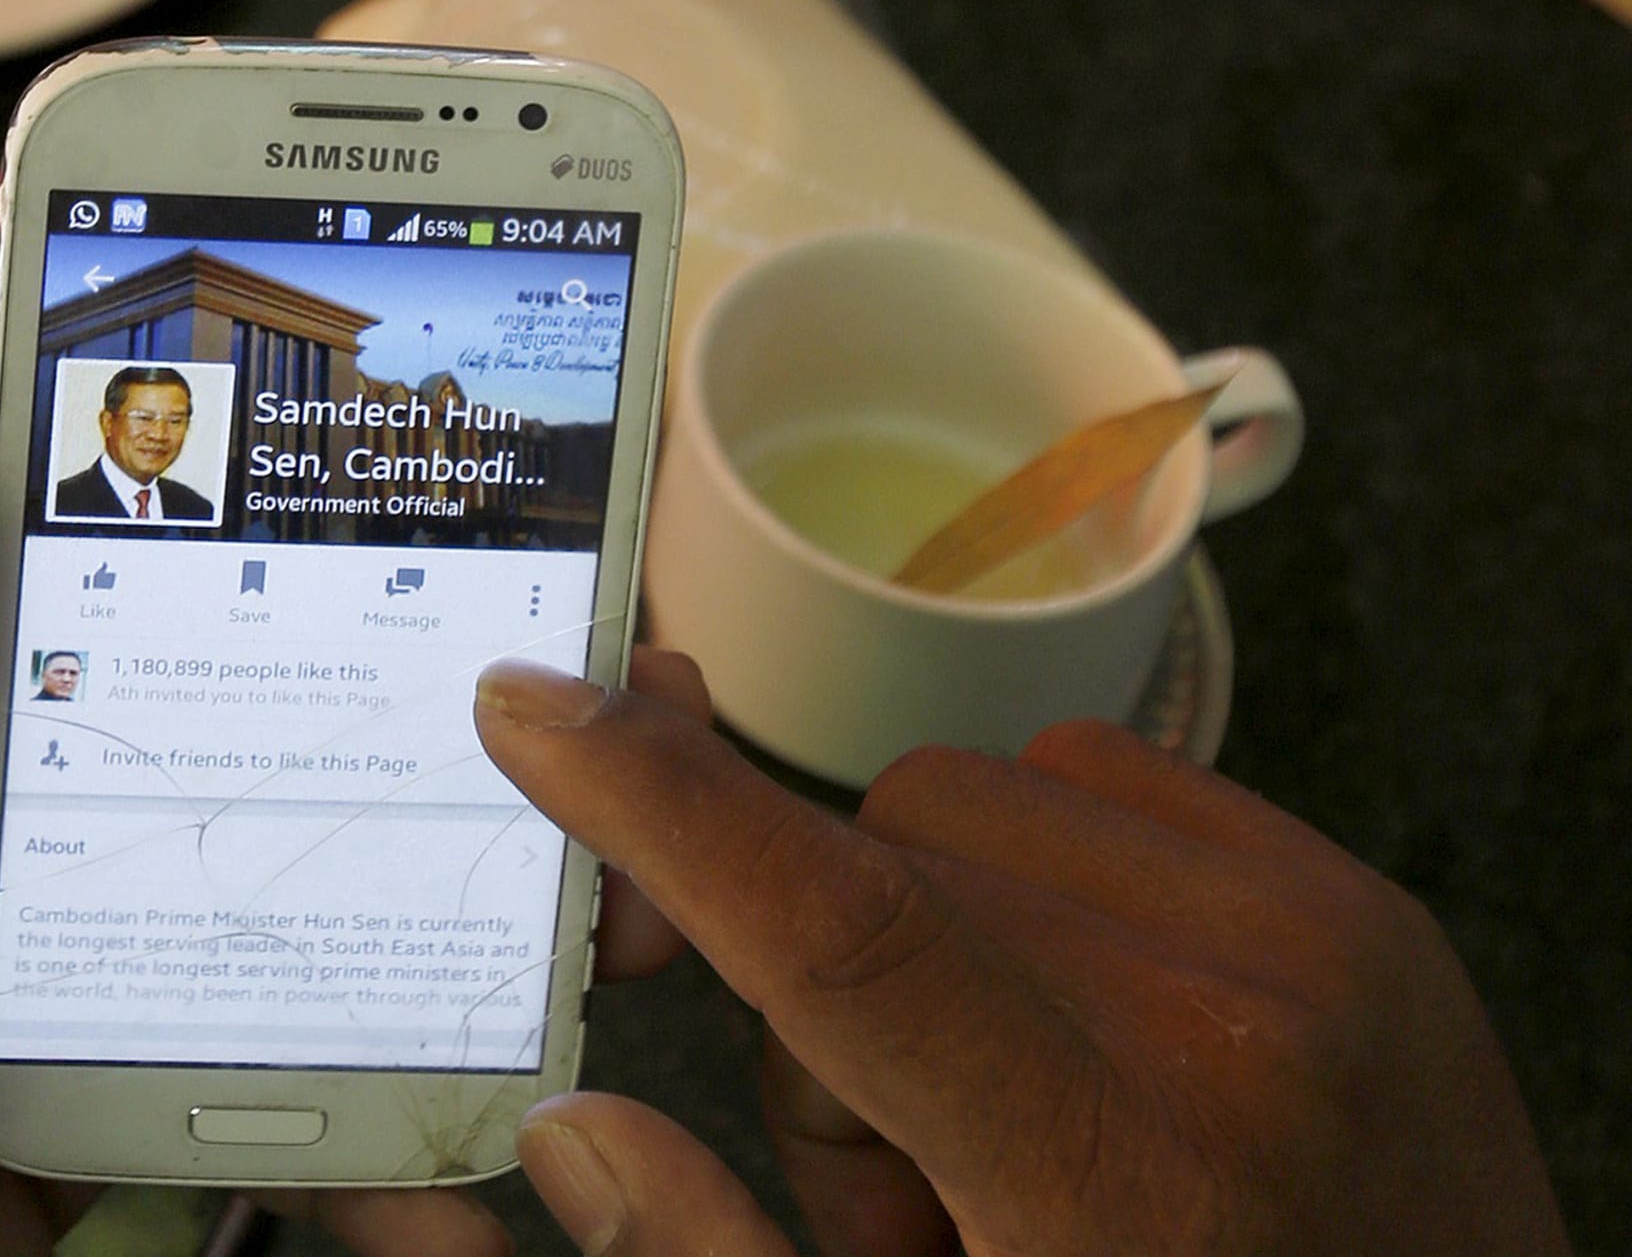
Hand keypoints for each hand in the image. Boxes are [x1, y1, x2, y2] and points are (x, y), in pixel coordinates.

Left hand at [0, 433, 513, 1256]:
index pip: (174, 598)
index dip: (328, 562)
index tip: (484, 545)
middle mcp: (79, 816)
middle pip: (305, 751)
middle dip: (475, 759)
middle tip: (607, 753)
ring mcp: (135, 952)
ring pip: (337, 917)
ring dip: (470, 947)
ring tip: (584, 969)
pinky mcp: (157, 1081)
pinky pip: (299, 1090)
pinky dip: (383, 1147)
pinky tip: (446, 1197)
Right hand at [474, 659, 1571, 1255]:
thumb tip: (577, 1130)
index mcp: (1118, 1183)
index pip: (845, 936)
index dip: (666, 807)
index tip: (537, 706)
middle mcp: (1235, 1027)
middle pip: (885, 856)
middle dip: (825, 986)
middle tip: (908, 1165)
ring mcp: (1317, 941)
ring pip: (972, 796)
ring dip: (929, 921)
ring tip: (1009, 1100)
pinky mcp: (1353, 897)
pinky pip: (1091, 782)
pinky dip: (1033, 872)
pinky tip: (1083, 1016)